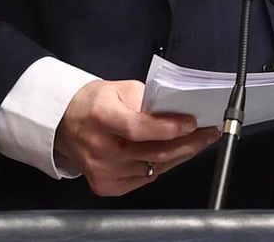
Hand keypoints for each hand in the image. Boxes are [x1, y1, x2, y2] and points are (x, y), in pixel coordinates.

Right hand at [54, 79, 217, 196]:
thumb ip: (148, 99)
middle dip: (188, 144)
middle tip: (208, 134)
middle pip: (152, 152)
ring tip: (196, 142)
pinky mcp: (106, 186)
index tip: (193, 123)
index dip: (168, 128)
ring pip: (153, 168)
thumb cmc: (95, 103)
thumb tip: (178, 110)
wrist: (65, 123)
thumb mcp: (121, 88)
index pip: (139, 128)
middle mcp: (100, 148)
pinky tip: (173, 155)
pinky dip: (162, 167)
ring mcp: (102, 171)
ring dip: (179, 156)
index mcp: (102, 118)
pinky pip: (144, 178)